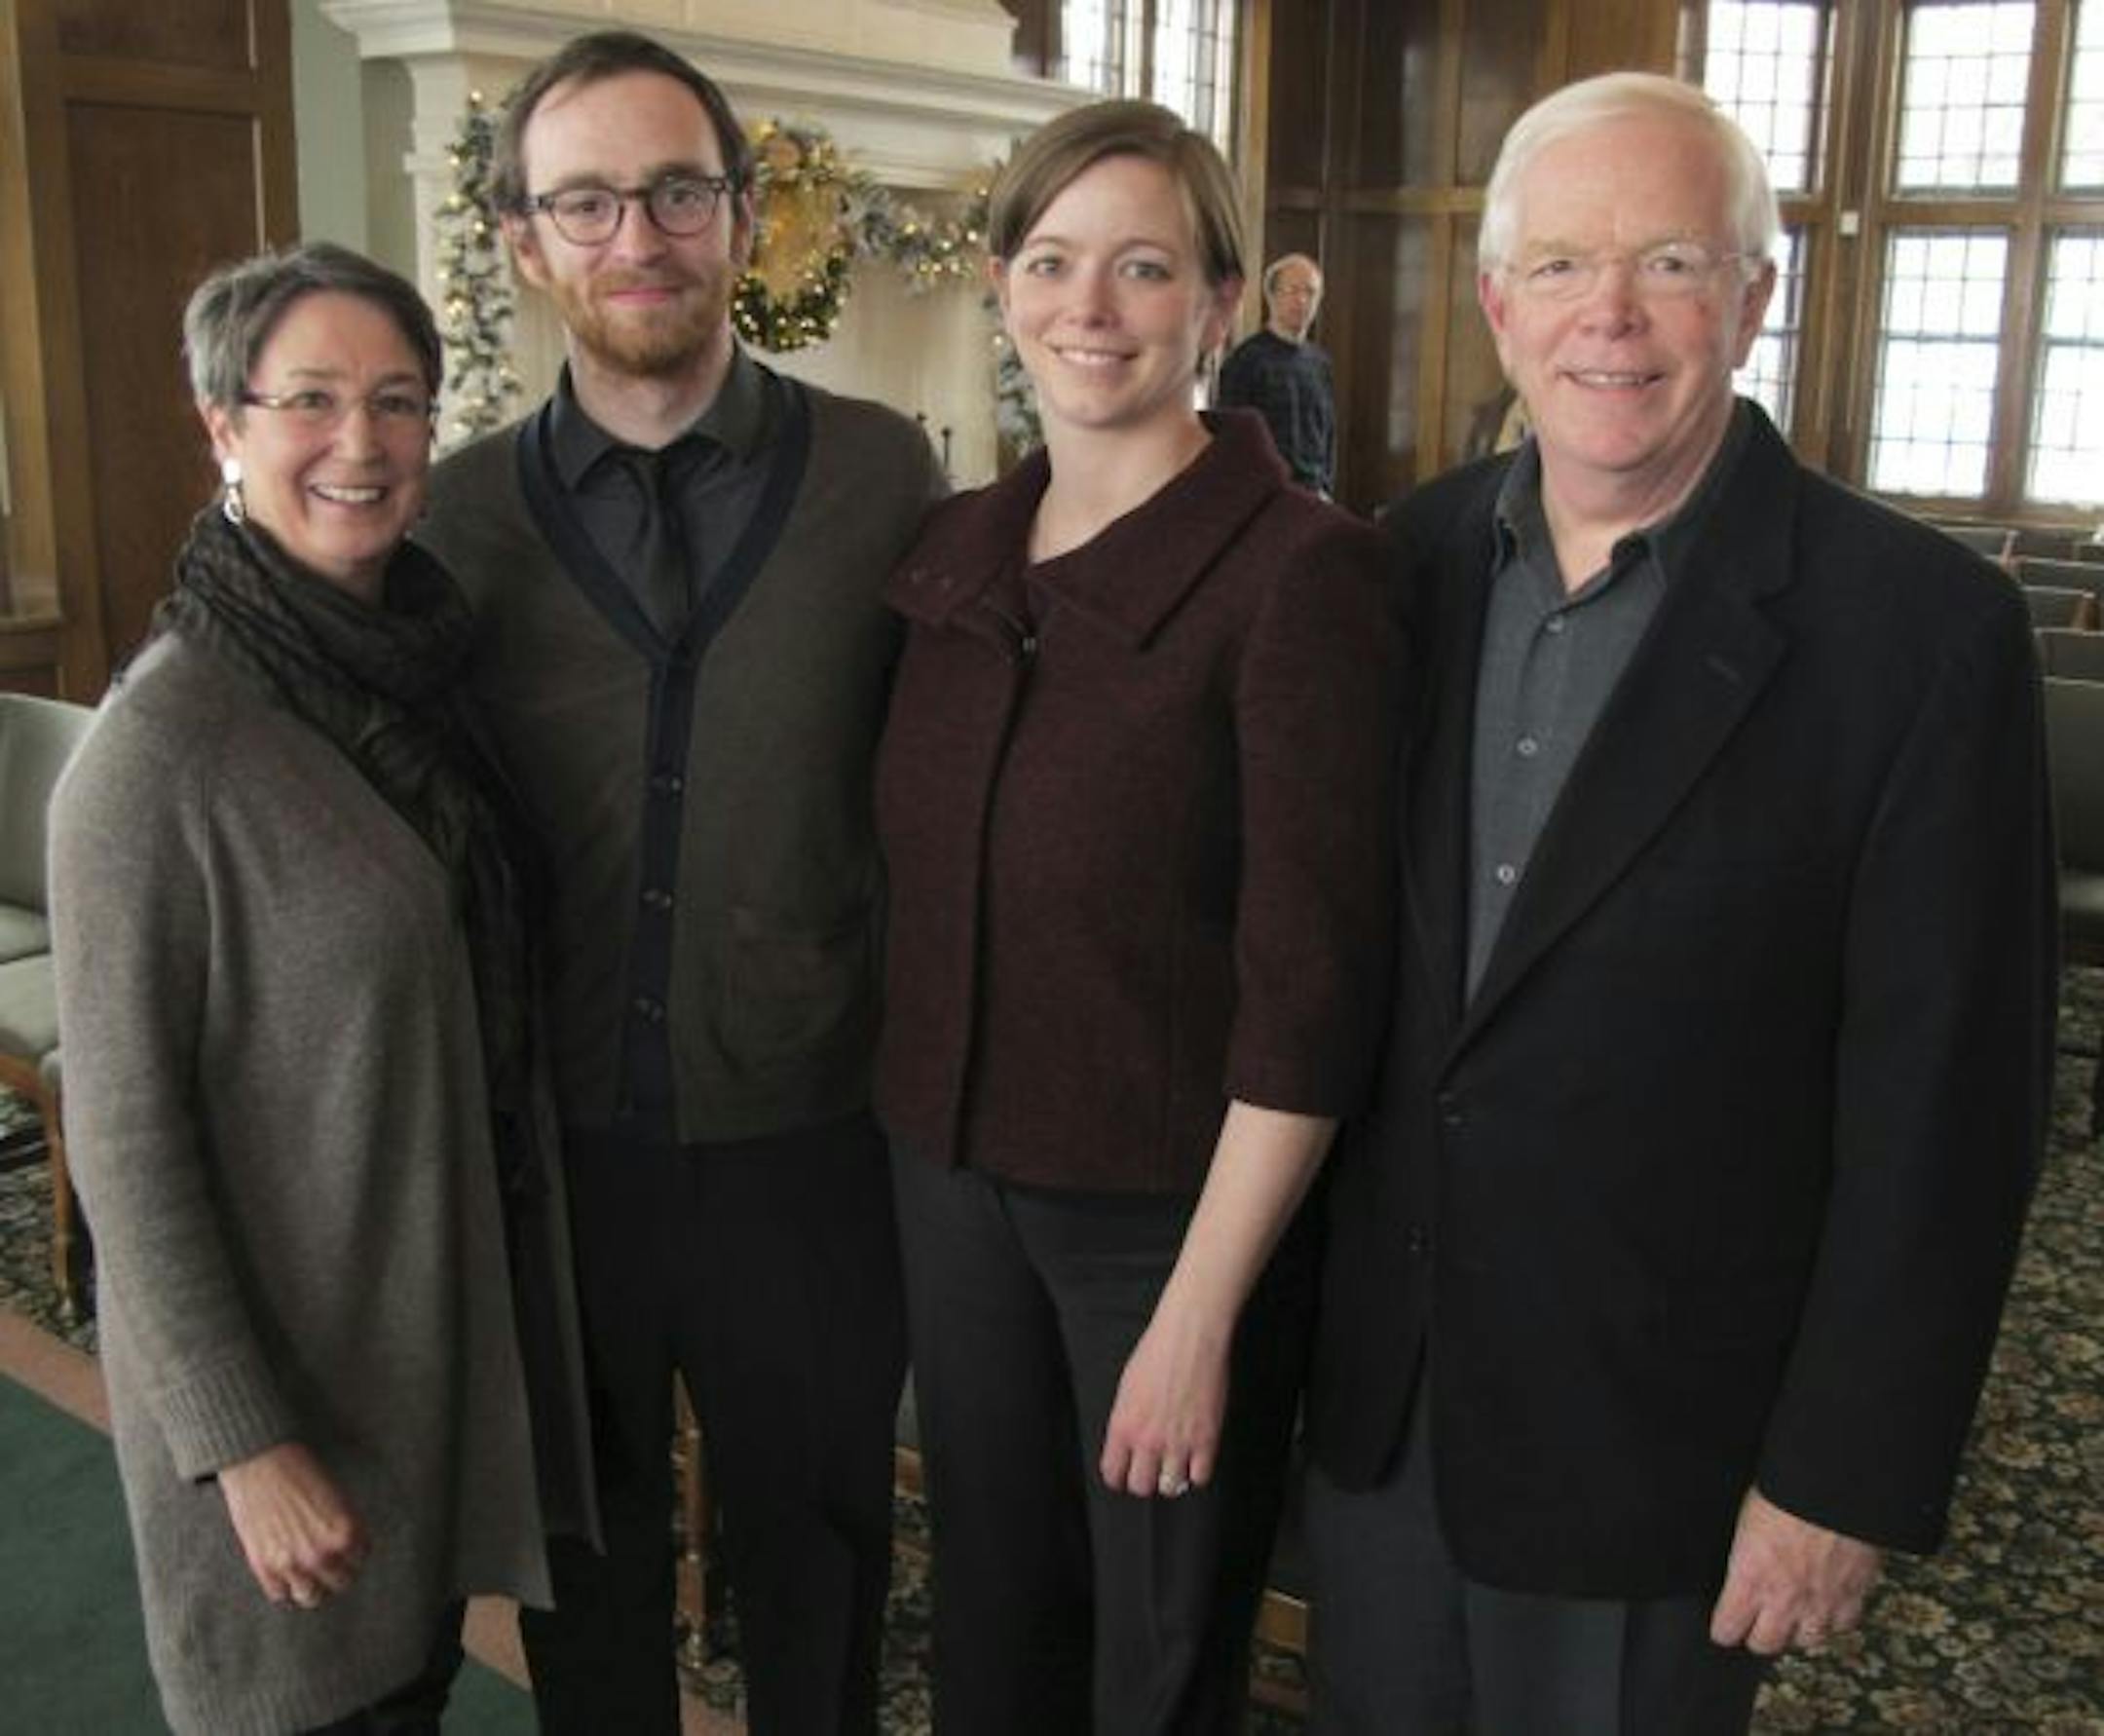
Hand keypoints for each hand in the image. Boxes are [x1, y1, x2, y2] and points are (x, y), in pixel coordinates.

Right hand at [218, 1442, 367, 1609]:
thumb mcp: (335, 1496)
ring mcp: (293, 1564)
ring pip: (311, 1597)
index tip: (345, 1550)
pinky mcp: (264, 1567)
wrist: (260, 1461)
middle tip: (328, 1564)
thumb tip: (344, 1549)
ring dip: (310, 1586)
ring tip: (307, 1575)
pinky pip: (280, 1594)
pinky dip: (283, 1586)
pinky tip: (284, 1571)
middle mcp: (323, 1554)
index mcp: (347, 1532)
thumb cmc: (299, 1470)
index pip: (361, 1559)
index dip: (352, 1553)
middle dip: (335, 1573)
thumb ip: (341, 1526)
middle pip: (340, 1583)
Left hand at [1098, 1302, 1231, 1499]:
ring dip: (1172, 1479)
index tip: (1125, 1476)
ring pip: (1171, 1487)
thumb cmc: (1157, 1352)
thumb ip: (1126, 1421)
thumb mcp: (1126, 1388)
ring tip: (1175, 1465)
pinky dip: (1198, 1472)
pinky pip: (1200, 1477)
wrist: (1190, 1337)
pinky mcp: (1206, 1440)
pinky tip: (1196, 1458)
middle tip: (1152, 1470)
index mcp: (1122, 1426)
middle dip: (1145, 1481)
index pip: (1113, 1473)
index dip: (1119, 1478)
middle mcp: (1147, 1440)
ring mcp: (1178, 1443)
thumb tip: (1129, 1444)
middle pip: (1141, 1486)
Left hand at [1709, 1487, 1880, 1654]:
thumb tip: (1740, 1566)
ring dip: (1798, 1630)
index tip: (1724, 1625)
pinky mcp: (1851, 1598)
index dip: (1724, 1628)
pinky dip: (1834, 1619)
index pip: (1728, 1629)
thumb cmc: (1786, 1494)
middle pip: (1764, 1645)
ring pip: (1805, 1641)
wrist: (1835, 1491)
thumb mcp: (1745, 1521)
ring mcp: (1819, 1604)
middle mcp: (1783, 1600)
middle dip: (1758, 1635)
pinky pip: (1841, 1626)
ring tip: (1794, 1614)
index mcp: (1749, 1579)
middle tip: (1758, 1621)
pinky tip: (1827, 1604)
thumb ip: (1743, 1556)